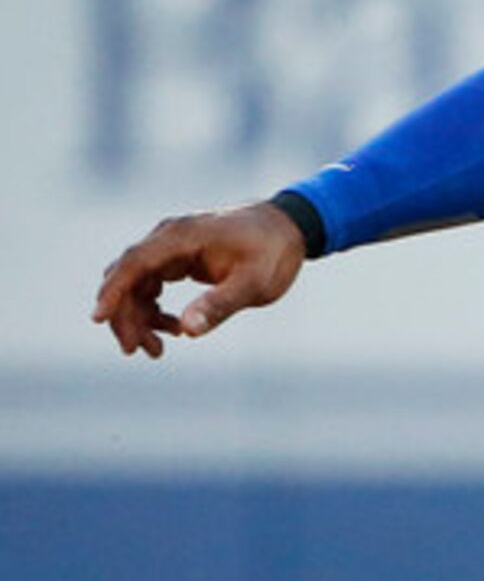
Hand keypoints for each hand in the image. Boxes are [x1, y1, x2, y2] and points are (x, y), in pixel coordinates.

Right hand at [91, 201, 308, 358]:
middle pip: (128, 276)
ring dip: (139, 317)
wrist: (288, 228)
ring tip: (158, 350)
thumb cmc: (273, 253)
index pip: (135, 262)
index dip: (113, 291)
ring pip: (136, 283)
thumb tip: (187, 329)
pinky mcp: (177, 258)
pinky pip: (151, 284)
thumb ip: (221, 303)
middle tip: (137, 351)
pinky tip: (173, 330)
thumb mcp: (255, 282)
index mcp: (183, 237)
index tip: (99, 319)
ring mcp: (170, 247)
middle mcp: (168, 238)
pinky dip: (154, 309)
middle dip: (126, 315)